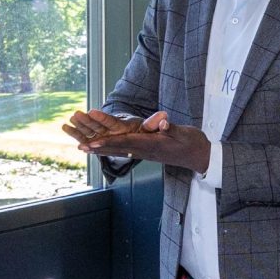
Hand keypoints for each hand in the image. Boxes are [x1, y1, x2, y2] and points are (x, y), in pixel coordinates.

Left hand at [75, 107, 210, 171]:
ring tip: (82, 147)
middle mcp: (145, 151)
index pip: (128, 143)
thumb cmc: (192, 143)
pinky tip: (99, 149)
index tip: (95, 142)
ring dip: (100, 149)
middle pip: (118, 149)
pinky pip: (124, 151)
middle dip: (99, 147)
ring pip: (118, 151)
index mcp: (152, 145)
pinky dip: (110, 150)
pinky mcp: (145, 153)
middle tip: (80, 146)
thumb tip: (164, 122)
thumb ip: (172, 128)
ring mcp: (144, 153)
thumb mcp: (184, 133)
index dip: (110, 143)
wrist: (199, 156)